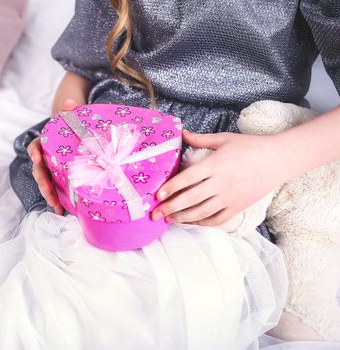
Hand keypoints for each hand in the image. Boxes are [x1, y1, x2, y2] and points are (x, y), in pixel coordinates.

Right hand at [27, 98, 78, 214]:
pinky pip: (55, 189)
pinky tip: (63, 211)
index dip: (34, 153)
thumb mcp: (69, 118)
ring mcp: (50, 169)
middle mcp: (44, 157)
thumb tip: (69, 102)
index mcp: (44, 143)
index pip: (34, 147)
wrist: (74, 136)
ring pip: (45, 183)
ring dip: (49, 195)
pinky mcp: (59, 178)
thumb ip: (68, 111)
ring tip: (56, 207)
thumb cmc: (70, 127)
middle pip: (39, 171)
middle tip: (48, 192)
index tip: (36, 158)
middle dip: (42, 183)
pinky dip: (58, 200)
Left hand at [151, 129, 283, 225]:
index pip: (187, 178)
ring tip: (169, 219)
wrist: (279, 159)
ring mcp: (230, 197)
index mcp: (215, 164)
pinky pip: (217, 219)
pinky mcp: (238, 206)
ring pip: (201, 212)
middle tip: (154, 213)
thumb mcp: (223, 139)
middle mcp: (221, 183)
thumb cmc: (250, 146)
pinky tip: (190, 221)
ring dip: (182, 217)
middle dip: (170, 207)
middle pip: (190, 199)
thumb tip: (181, 133)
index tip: (157, 195)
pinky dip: (202, 222)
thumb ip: (200, 139)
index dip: (170, 187)